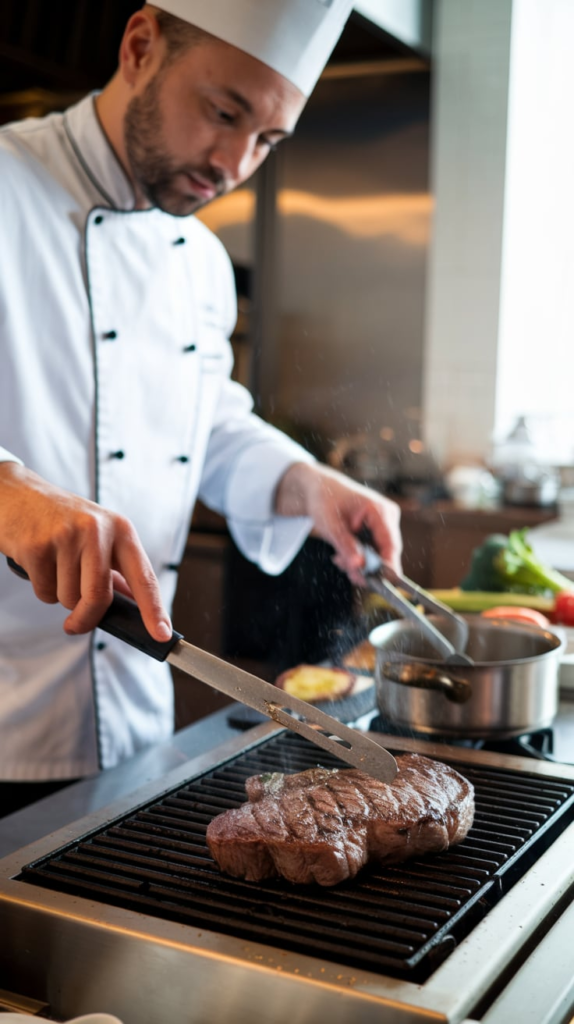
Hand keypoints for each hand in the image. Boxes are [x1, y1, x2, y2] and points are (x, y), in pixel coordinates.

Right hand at [0, 462, 171, 640]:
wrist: (16, 495)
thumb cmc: (61, 519)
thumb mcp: (97, 535)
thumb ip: (115, 569)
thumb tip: (132, 605)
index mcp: (120, 529)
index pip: (143, 577)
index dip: (154, 610)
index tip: (162, 635)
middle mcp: (97, 530)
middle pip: (99, 597)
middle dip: (87, 618)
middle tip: (75, 625)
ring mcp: (66, 536)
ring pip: (69, 599)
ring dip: (60, 595)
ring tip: (54, 567)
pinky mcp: (37, 546)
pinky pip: (44, 592)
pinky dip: (41, 588)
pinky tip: (38, 563)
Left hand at [274, 462, 401, 580]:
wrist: (320, 489)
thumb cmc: (325, 500)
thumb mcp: (331, 525)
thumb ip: (346, 547)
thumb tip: (359, 568)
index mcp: (380, 510)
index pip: (390, 544)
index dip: (388, 566)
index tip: (379, 583)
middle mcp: (388, 516)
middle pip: (386, 552)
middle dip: (365, 565)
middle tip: (343, 566)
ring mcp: (385, 523)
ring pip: (379, 555)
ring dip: (359, 562)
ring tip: (339, 558)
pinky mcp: (379, 530)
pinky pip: (374, 551)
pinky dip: (359, 557)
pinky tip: (343, 555)